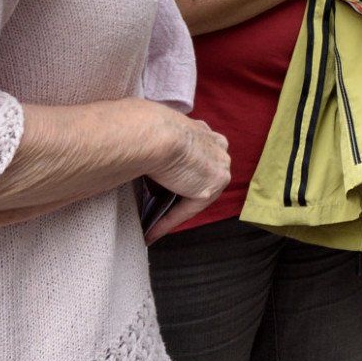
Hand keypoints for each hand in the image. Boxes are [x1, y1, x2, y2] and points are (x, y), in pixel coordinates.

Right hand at [142, 107, 230, 244]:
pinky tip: (151, 232)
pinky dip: (168, 222)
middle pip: (199, 176)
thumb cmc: (146, 128)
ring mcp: (218, 167)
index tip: (163, 184)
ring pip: (193, 194)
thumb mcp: (156, 134)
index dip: (180, 171)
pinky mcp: (209, 189)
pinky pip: (186, 210)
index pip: (196, 156)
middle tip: (156, 206)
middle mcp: (217, 147)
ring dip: (172, 209)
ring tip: (150, 224)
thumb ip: (159, 147)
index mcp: (204, 131)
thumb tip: (143, 160)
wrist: (154, 133)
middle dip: (180, 192)